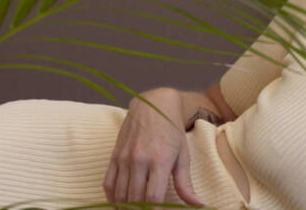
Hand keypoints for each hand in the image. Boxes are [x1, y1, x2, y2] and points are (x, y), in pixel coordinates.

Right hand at [103, 88, 202, 205]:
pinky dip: (112, 198)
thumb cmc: (172, 131)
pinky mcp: (114, 156)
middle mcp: (139, 160)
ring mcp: (124, 158)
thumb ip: (186, 183)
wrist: (153, 106)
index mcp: (160, 160)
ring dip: (126, 208)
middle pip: (135, 199)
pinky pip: (108, 184)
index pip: (153, 198)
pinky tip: (120, 205)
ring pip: (120, 194)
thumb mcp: (183, 156)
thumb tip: (197, 205)